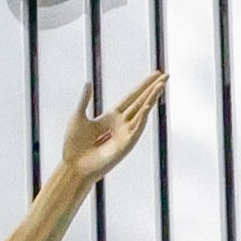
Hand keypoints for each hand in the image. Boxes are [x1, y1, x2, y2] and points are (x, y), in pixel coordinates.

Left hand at [55, 71, 166, 186]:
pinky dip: (142, 117)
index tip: (156, 74)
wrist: (73, 166)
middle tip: (166, 75)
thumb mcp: (78, 117)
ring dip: (151, 98)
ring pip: (142, 112)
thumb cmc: (74, 146)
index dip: (143, 86)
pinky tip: (148, 105)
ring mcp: (125, 134)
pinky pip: (136, 128)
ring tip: (161, 85)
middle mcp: (121, 124)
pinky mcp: (125, 145)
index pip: (132, 97)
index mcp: (111, 117)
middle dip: (153, 88)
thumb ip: (84, 100)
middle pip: (141, 101)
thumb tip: (88, 82)